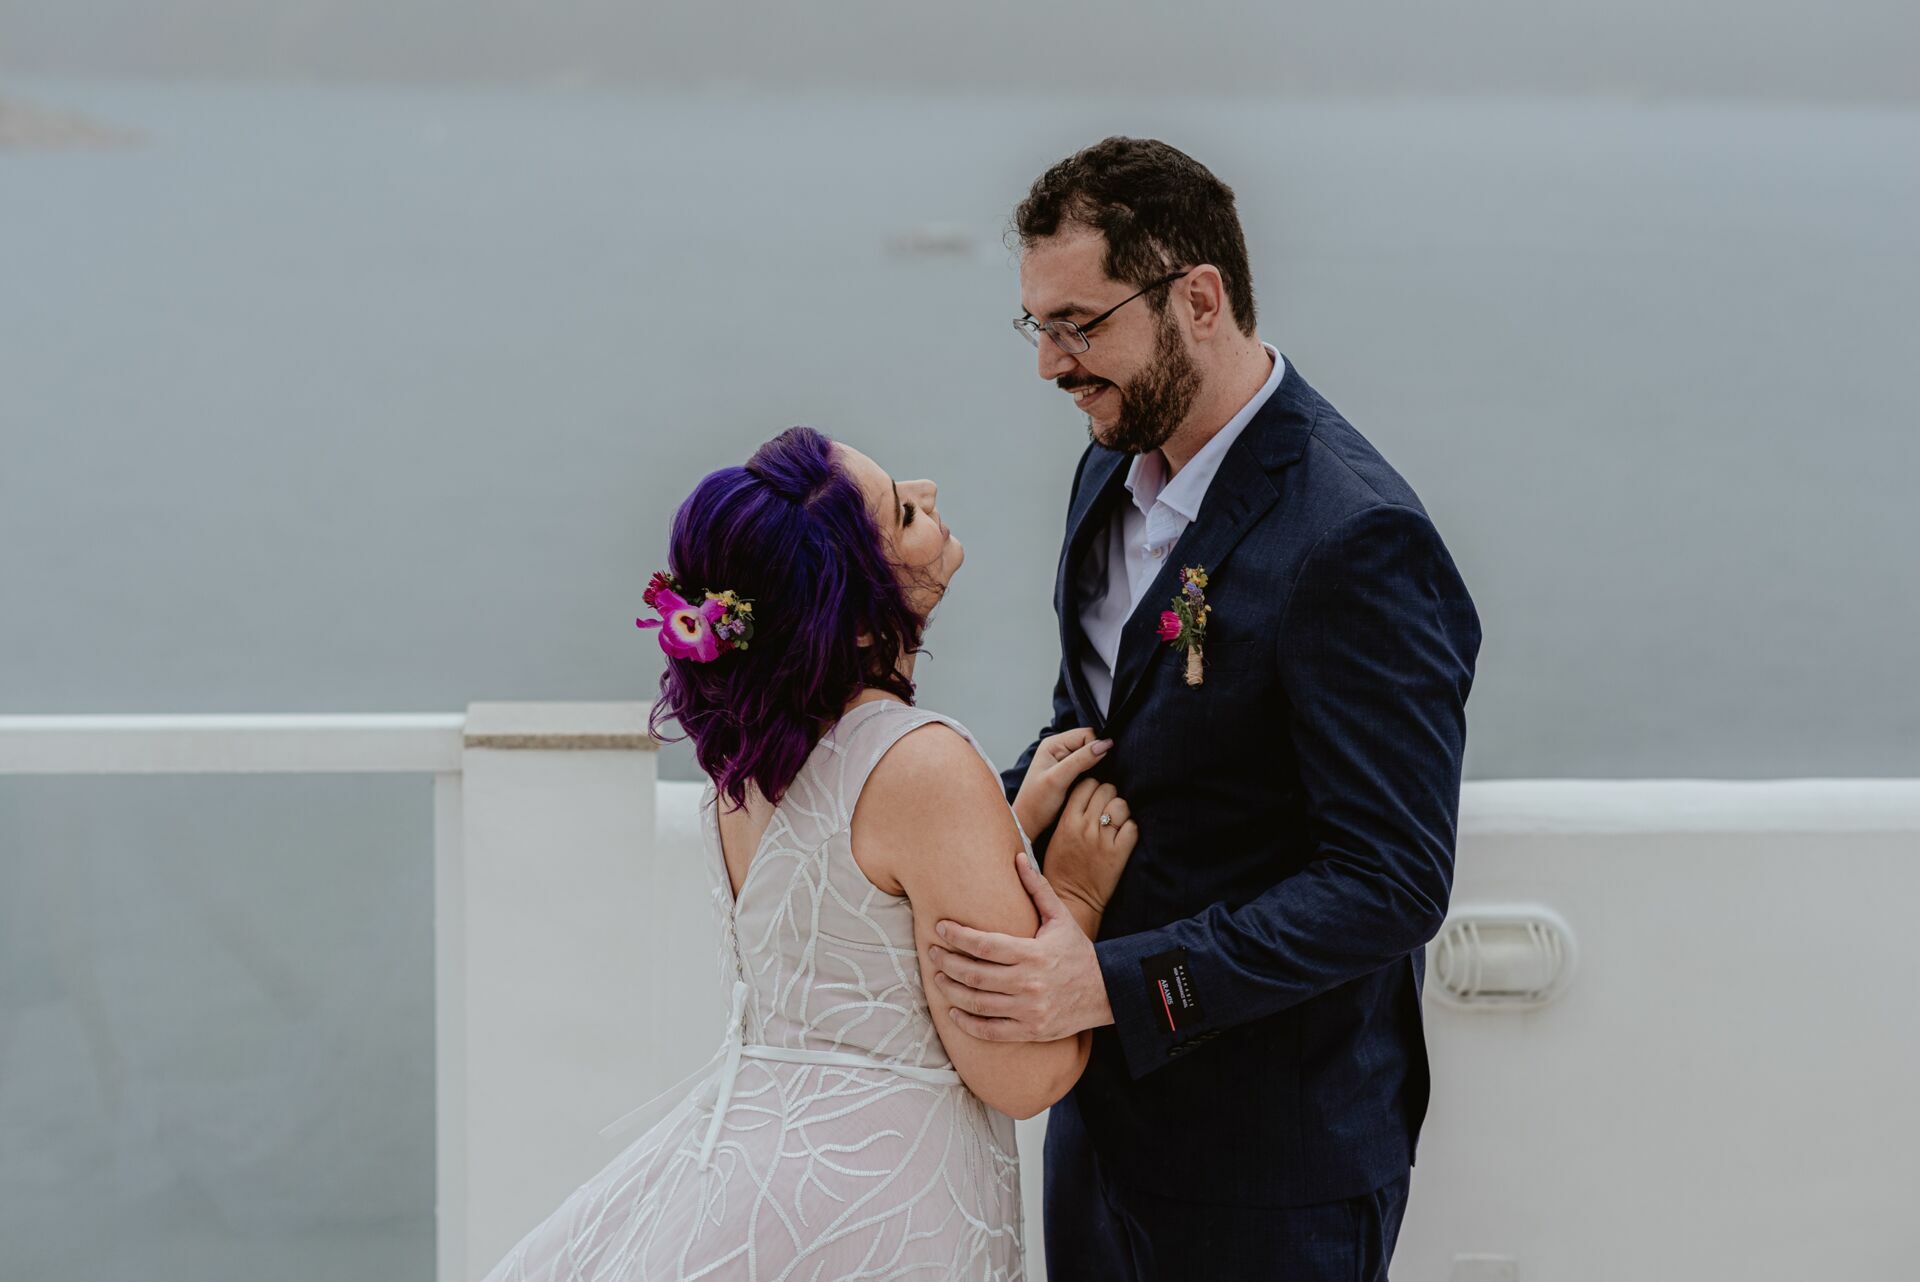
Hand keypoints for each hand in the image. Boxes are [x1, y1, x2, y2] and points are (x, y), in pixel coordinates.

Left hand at [930, 851, 1114, 1041]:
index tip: (940, 928)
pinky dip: (967, 1023)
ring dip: (951, 991)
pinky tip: (953, 1012)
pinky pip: (990, 1031)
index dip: (958, 936)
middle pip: (975, 974)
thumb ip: (1037, 889)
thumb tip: (1017, 857)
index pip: (985, 945)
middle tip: (931, 953)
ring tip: (937, 978)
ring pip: (978, 1003)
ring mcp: (1029, 1010)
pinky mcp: (1030, 1031)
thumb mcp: (1061, 917)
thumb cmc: (1078, 951)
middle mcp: (1029, 983)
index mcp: (1033, 954)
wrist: (1107, 992)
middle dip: (947, 963)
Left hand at [1011, 728, 1112, 840]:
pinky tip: (1091, 785)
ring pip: (1092, 756)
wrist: (1030, 824)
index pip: (1087, 734)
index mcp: (1053, 744)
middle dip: (1098, 757)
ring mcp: (1066, 761)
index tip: (1100, 766)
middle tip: (1095, 776)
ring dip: (1097, 767)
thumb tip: (1105, 745)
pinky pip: (1090, 767)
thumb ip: (1080, 760)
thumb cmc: (1036, 803)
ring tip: (1092, 782)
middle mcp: (1060, 748)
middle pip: (1091, 743)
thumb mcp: (1058, 780)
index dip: (1097, 747)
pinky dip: (1095, 774)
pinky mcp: (1071, 773)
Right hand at [1043, 777, 1137, 915]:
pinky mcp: (1118, 853)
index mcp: (1068, 821)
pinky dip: (1130, 829)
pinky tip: (1123, 836)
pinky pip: (1132, 827)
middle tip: (1107, 808)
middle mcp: (1086, 827)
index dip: (1093, 787)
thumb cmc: (1060, 868)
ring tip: (1116, 822)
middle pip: (1106, 790)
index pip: (1086, 785)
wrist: (1071, 899)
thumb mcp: (1057, 836)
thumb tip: (1086, 795)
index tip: (1094, 796)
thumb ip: (1070, 814)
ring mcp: (1103, 840)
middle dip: (1109, 796)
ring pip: (1121, 805)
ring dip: (1120, 811)